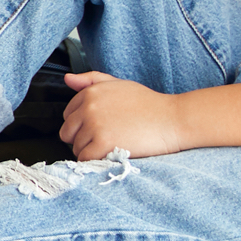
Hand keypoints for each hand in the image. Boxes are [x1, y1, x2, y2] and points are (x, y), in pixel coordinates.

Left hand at [60, 72, 193, 159]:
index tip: (98, 128)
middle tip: (103, 140)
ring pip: (76, 147)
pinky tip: (109, 155)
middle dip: (82, 139)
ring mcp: (95, 125)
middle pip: (68, 132)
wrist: (173, 119)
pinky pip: (85, 158)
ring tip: (111, 146)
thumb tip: (68, 79)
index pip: (68, 115)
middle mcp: (89, 107)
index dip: (82, 125)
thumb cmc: (149, 104)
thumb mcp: (119, 84)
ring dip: (90, 151)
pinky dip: (94, 161)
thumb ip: (92, 80)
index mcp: (90, 93)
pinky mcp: (104, 143)